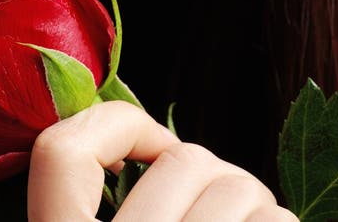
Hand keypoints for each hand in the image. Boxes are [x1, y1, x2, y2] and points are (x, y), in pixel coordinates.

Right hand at [28, 101, 298, 220]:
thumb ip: (99, 198)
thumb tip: (142, 138)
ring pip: (237, 185)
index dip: (116, 127)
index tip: (153, 149)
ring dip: (257, 206)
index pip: (60, 152)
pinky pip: (277, 221)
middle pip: (183, 159)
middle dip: (213, 174)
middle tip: (220, 214)